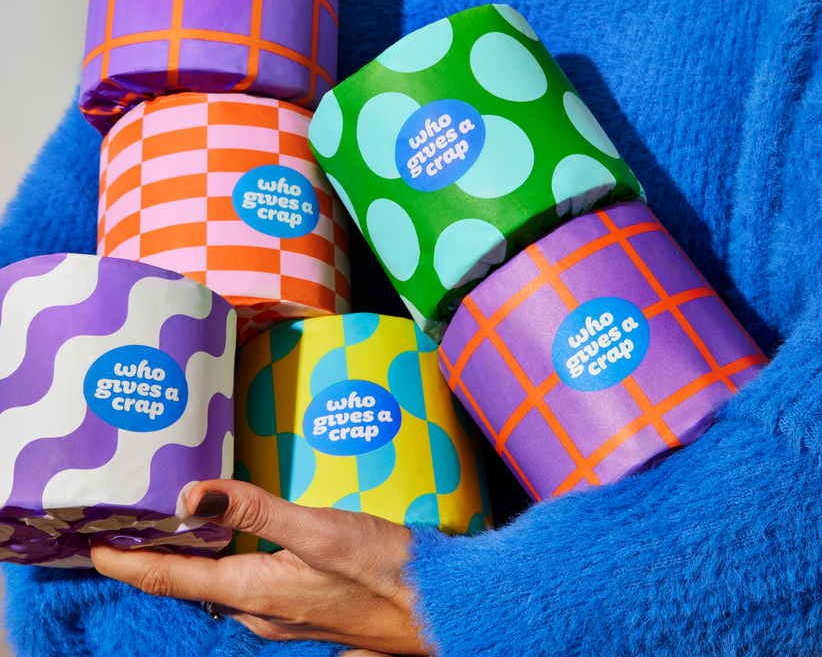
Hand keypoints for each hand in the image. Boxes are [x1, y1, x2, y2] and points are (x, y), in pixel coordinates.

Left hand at [90, 480, 432, 655]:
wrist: (437, 608)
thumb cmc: (384, 570)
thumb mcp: (320, 531)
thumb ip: (256, 511)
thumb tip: (191, 498)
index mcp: (255, 593)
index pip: (172, 577)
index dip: (127, 561)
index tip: (91, 542)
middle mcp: (259, 612)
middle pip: (190, 583)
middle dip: (153, 556)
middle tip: (126, 521)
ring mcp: (283, 616)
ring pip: (219, 585)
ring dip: (189, 557)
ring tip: (171, 524)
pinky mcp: (304, 608)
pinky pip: (247, 586)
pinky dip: (223, 562)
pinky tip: (233, 540)